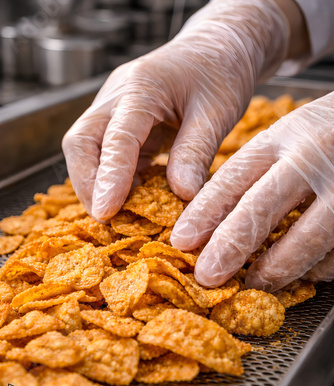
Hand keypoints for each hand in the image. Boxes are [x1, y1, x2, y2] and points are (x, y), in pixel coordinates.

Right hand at [62, 0, 287, 221]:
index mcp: (142, 87)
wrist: (217, 48)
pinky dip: (116, 179)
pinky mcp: (122, 122)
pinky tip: (134, 196)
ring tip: (121, 213)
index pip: (116, 136)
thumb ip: (195, 152)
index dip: (109, 177)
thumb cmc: (220, 73)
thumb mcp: (217, 112)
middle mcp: (118, 95)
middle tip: (106, 217)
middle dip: (88, 183)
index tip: (105, 211)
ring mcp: (115, 108)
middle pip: (81, 142)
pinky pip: (108, 154)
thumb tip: (181, 194)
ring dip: (98, 184)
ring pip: (87, 149)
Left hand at [171, 92, 333, 291]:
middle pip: (261, 209)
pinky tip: (302, 272)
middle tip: (207, 275)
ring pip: (305, 239)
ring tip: (254, 283)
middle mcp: (311, 159)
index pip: (233, 178)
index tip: (182, 240)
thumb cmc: (330, 132)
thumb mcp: (293, 134)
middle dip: (229, 247)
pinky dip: (315, 267)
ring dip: (275, 269)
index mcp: (284, 136)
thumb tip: (217, 221)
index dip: (204, 213)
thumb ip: (262, 168)